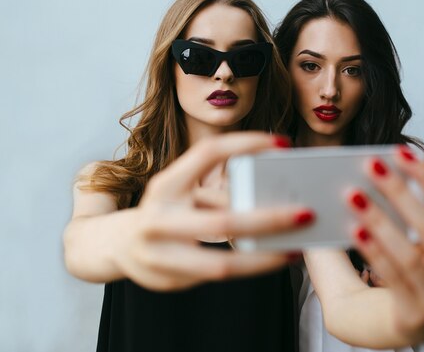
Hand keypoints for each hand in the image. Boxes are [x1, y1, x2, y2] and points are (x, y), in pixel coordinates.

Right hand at [112, 132, 313, 290]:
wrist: (118, 245)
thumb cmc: (165, 211)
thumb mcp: (183, 193)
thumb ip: (218, 194)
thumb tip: (272, 198)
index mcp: (166, 184)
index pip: (208, 153)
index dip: (246, 143)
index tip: (282, 143)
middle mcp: (158, 217)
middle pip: (222, 221)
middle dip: (268, 219)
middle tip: (305, 213)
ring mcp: (158, 254)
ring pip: (221, 264)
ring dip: (263, 259)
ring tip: (294, 250)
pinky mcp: (166, 281)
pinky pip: (216, 275)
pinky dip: (247, 268)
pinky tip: (269, 261)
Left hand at [348, 145, 423, 341]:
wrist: (372, 326)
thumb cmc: (385, 276)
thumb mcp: (395, 239)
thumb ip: (388, 207)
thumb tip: (361, 167)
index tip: (400, 151)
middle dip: (400, 191)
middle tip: (370, 166)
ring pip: (412, 253)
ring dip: (381, 219)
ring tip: (352, 195)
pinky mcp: (416, 317)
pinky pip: (395, 278)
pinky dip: (375, 250)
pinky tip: (355, 230)